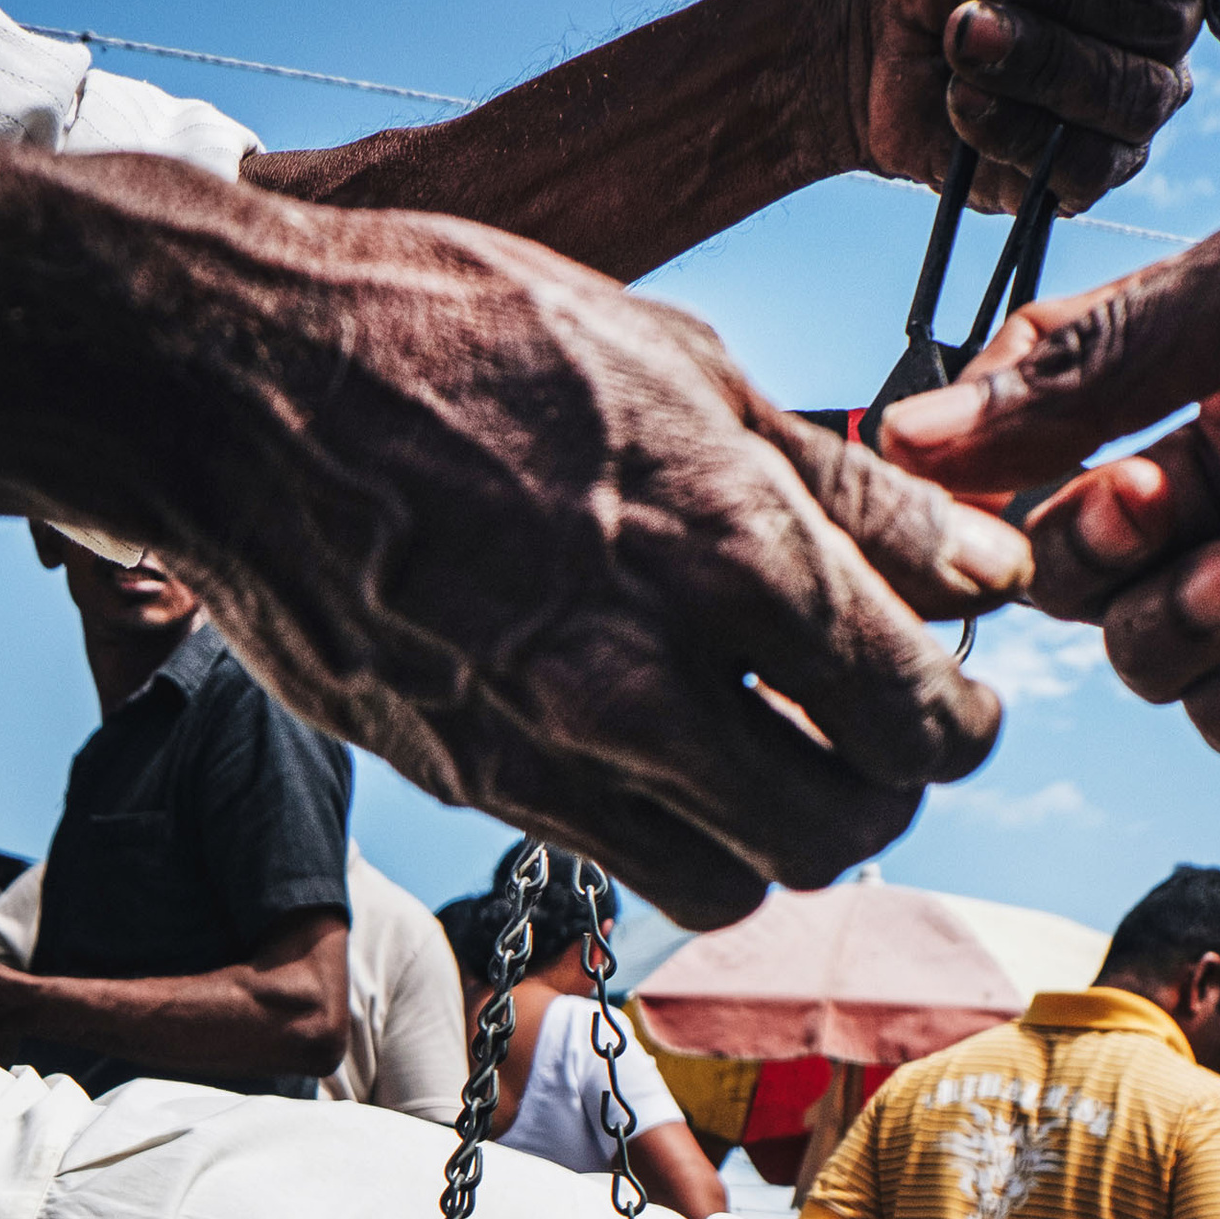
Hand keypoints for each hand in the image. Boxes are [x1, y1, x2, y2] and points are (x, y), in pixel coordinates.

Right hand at [176, 240, 1027, 917]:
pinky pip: (634, 870)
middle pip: (843, 826)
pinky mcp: (482, 788)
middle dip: (886, 790)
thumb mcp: (686, 366)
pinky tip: (673, 759)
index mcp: (723, 545)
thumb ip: (847, 489)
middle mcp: (644, 675)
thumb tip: (980, 563)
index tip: (956, 692)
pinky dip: (683, 843)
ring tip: (774, 752)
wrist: (239, 392)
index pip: (913, 710)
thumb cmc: (459, 336)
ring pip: (742, 882)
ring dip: (782, 837)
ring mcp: (554, 749)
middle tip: (879, 733)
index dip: (960, 720)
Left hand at [852, 0, 1219, 213]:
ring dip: (1033, 61)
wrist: (872, 21)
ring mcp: (1129, 105)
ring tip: (959, 35)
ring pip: (1125, 97)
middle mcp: (1165, 26)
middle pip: (1157, 24)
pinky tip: (963, 100)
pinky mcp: (1081, 174)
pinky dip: (1014, 131)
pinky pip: (1084, 169)